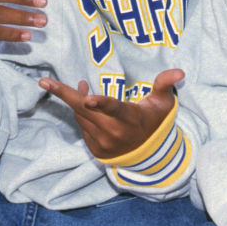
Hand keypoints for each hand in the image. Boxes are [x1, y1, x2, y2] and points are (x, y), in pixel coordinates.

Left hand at [39, 69, 184, 158]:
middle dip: (66, 94)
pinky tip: (86, 104)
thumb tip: (180, 71)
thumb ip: (165, 84)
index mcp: (129, 118)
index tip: (86, 98)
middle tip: (46, 81)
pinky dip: (81, 114)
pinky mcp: (95, 149)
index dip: (100, 103)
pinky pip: (81, 127)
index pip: (113, 108)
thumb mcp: (163, 103)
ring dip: (76, 101)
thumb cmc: (154, 120)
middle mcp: (114, 132)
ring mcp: (103, 143)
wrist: (148, 154)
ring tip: (80, 87)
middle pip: (84, 110)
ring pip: (80, 117)